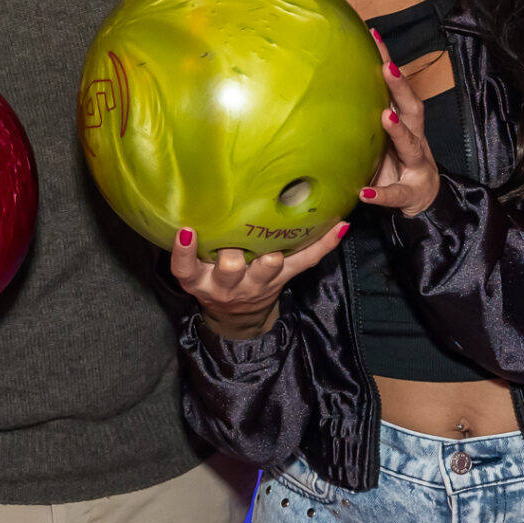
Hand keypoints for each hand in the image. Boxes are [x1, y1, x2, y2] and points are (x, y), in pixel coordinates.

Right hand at [168, 219, 348, 341]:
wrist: (236, 316)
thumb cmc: (212, 281)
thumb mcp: (194, 271)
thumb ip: (191, 249)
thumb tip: (187, 205)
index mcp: (200, 280)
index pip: (184, 268)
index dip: (184, 252)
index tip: (187, 230)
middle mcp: (227, 284)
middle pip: (230, 269)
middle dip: (233, 255)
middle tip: (235, 242)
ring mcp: (257, 284)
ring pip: (267, 268)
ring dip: (271, 256)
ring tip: (275, 245)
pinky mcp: (283, 280)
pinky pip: (305, 262)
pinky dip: (323, 245)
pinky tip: (339, 227)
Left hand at [362, 28, 441, 217]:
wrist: (421, 202)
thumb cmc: (394, 164)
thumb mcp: (378, 140)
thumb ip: (360, 119)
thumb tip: (320, 91)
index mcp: (405, 124)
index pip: (397, 89)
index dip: (389, 62)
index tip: (374, 35)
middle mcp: (415, 139)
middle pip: (413, 108)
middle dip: (402, 87)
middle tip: (387, 68)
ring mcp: (416, 165)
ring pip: (412, 145)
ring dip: (399, 132)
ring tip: (385, 118)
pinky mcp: (410, 193)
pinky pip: (396, 193)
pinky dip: (382, 193)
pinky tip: (365, 193)